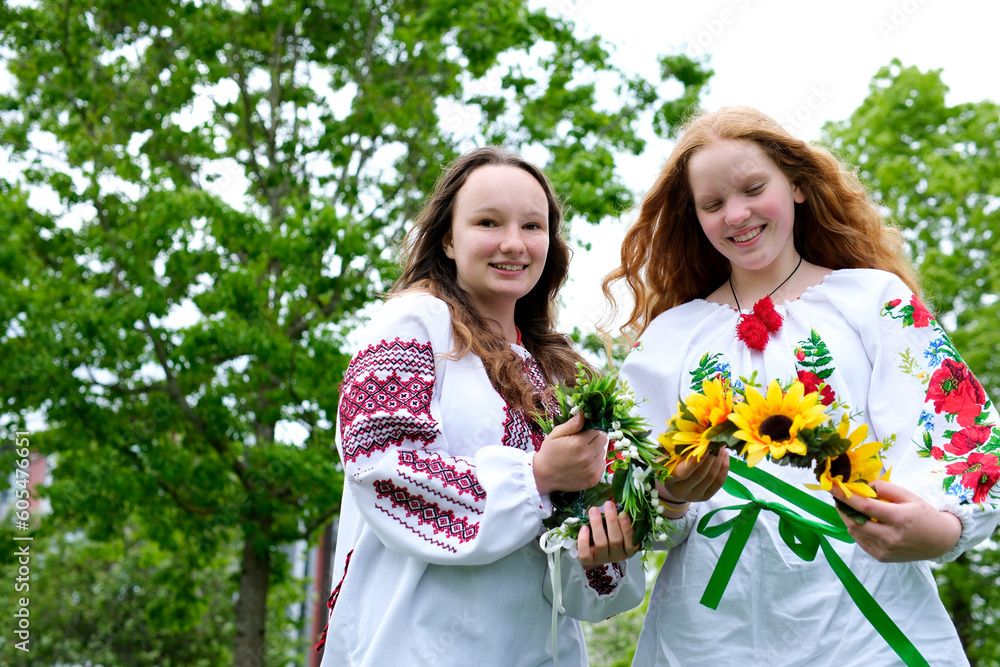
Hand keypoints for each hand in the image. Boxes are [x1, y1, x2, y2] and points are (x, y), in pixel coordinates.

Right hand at [533, 413, 607, 494]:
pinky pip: (602, 465)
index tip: (583, 433)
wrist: (544, 476)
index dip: (590, 430)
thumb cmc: (549, 452)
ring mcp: (592, 469)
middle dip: (595, 439)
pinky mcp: (594, 479)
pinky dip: (596, 462)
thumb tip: (584, 414)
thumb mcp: (556, 434)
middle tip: (583, 442)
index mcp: (578, 443)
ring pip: (603, 453)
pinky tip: (584, 463)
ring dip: (596, 451)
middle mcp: (587, 457)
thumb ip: (572, 424)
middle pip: (603, 440)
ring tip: (582, 454)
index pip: (597, 430)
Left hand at [577, 500, 638, 566]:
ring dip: (597, 525)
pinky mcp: (588, 560)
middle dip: (612, 521)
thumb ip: (620, 520)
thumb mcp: (618, 528)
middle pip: (616, 540)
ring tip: (594, 510)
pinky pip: (585, 553)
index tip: (623, 512)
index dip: (627, 528)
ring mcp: (602, 558)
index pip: (631, 542)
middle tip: (608, 504)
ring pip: (601, 543)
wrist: (593, 549)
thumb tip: (618, 504)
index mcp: (628, 549)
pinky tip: (584, 528)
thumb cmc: (609, 534)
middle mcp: (617, 555)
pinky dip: (584, 540)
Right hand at [658, 449, 729, 505]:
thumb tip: (683, 434)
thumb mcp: (665, 454)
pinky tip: (725, 456)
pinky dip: (724, 468)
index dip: (695, 460)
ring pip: (711, 477)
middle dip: (711, 457)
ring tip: (722, 446)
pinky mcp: (705, 497)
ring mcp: (694, 496)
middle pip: (700, 474)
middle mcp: (681, 491)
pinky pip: (719, 483)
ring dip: (719, 460)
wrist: (673, 484)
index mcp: (669, 479)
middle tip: (716, 442)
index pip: (683, 472)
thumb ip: (670, 446)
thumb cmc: (668, 464)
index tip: (705, 445)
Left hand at [832, 480, 961, 561]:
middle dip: (841, 507)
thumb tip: (861, 485)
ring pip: (854, 532)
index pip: (865, 506)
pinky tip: (863, 520)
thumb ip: (884, 488)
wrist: (940, 541)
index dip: (845, 495)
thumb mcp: (908, 495)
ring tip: (851, 506)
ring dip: (848, 517)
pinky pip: (860, 541)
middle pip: (854, 522)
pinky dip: (857, 529)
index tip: (830, 485)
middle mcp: (891, 537)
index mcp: (900, 518)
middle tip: (838, 495)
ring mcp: (885, 550)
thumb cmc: (924, 514)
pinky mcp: (882, 558)